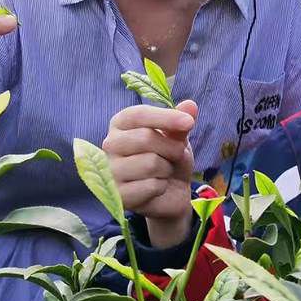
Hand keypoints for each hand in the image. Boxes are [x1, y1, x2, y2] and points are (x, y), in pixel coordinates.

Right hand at [103, 100, 196, 246]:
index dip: (165, 117)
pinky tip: (156, 188)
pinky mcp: (118, 195)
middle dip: (171, 148)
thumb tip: (190, 105)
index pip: (138, 114)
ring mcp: (111, 171)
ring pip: (150, 163)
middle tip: (176, 154)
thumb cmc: (168, 158)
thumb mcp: (176, 138)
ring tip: (163, 171)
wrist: (169, 194)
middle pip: (145, 138)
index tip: (189, 122)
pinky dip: (162, 187)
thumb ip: (180, 122)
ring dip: (167, 168)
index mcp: (120, 124)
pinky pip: (151, 186)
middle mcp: (110, 144)